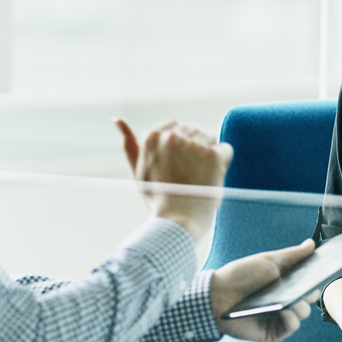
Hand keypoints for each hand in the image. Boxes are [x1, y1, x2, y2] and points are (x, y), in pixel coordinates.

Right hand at [115, 118, 232, 241]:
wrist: (177, 222)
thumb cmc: (157, 199)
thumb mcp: (137, 170)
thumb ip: (129, 144)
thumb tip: (116, 118)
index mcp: (152, 137)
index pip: (176, 125)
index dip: (180, 146)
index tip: (177, 165)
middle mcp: (172, 136)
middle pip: (194, 129)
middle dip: (195, 148)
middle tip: (188, 175)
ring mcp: (193, 145)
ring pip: (211, 137)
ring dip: (209, 155)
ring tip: (199, 177)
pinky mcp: (213, 155)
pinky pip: (225, 149)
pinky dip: (222, 163)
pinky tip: (211, 178)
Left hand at [210, 240, 318, 341]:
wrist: (218, 294)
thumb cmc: (241, 274)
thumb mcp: (268, 261)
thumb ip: (292, 255)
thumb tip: (312, 244)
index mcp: (285, 284)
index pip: (309, 283)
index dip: (317, 278)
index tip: (324, 271)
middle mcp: (285, 301)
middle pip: (309, 299)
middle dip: (310, 292)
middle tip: (307, 286)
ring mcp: (280, 317)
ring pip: (303, 313)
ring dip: (300, 306)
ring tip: (292, 299)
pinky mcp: (273, 332)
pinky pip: (291, 327)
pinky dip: (291, 318)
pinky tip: (284, 310)